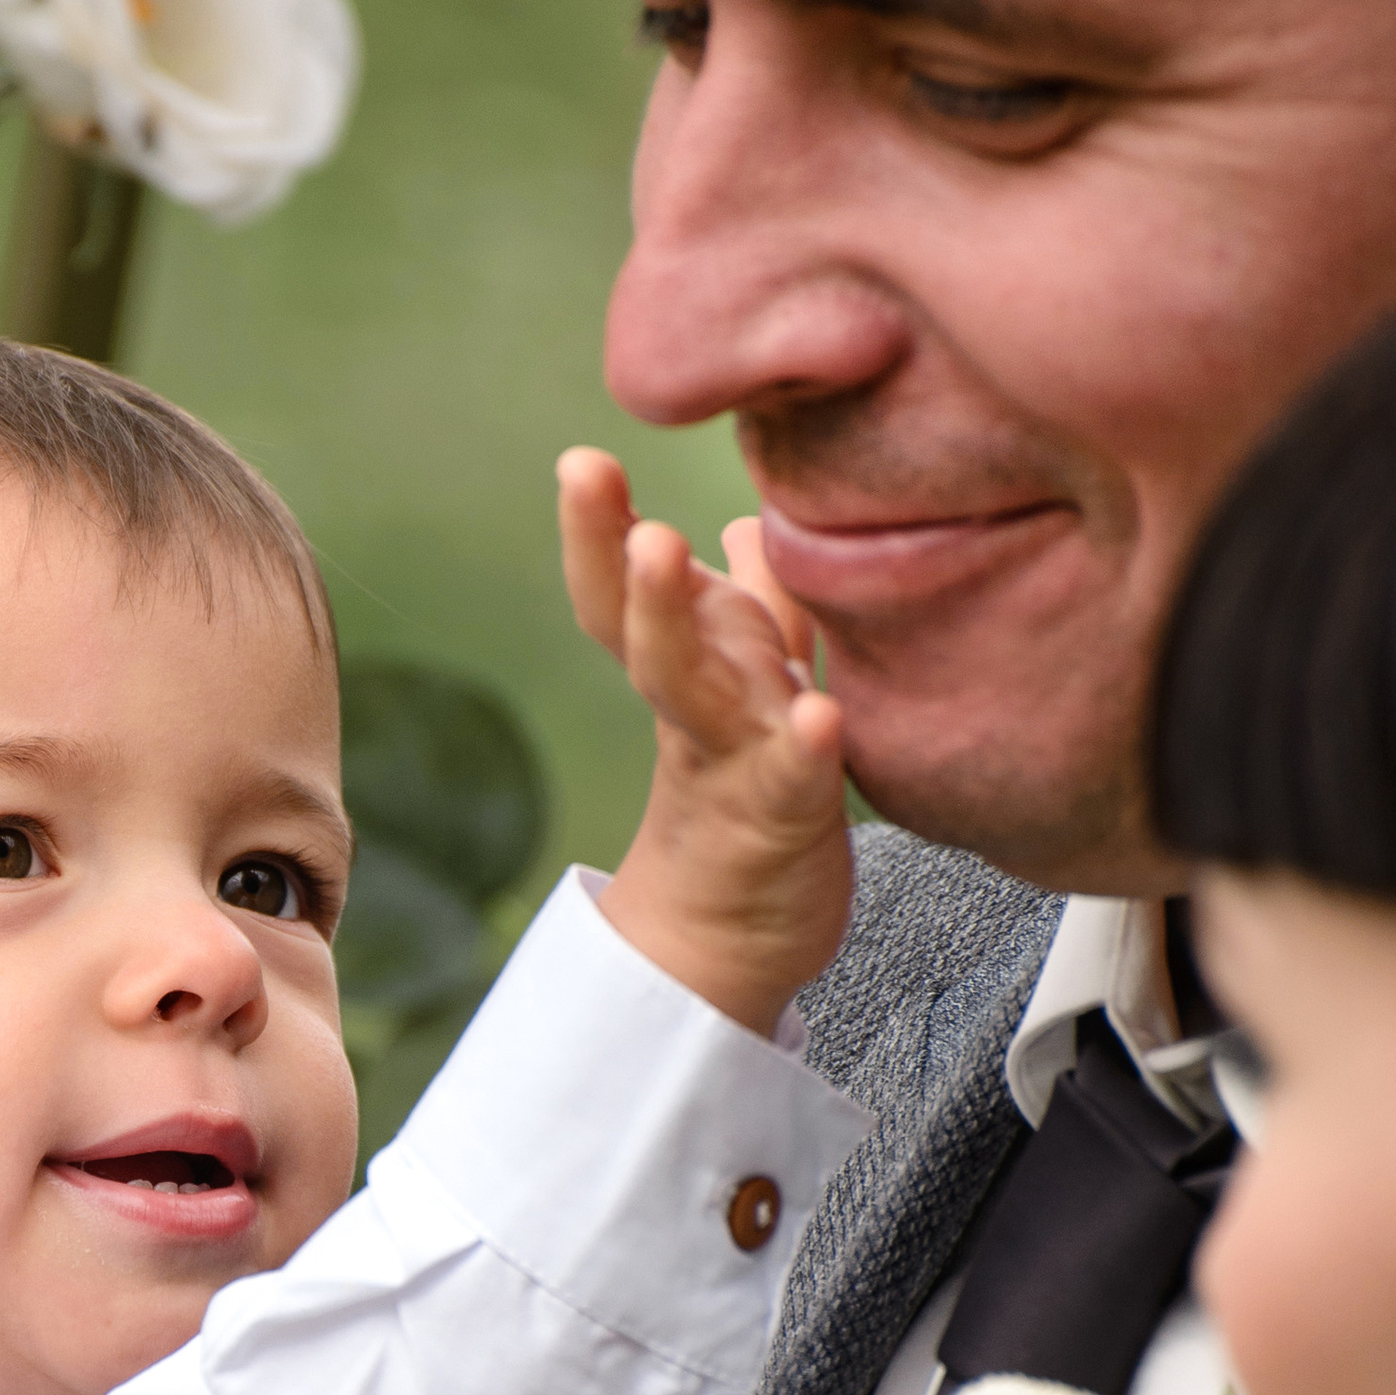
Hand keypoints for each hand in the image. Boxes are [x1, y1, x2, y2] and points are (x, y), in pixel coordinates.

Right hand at [560, 446, 851, 1036]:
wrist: (737, 937)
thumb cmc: (747, 798)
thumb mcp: (749, 688)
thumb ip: (755, 607)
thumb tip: (746, 526)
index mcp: (689, 667)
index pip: (623, 593)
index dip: (594, 528)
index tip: (578, 458)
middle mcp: (699, 706)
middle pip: (642, 626)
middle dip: (611, 551)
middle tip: (586, 474)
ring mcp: (734, 760)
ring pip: (694, 687)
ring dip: (673, 618)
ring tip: (661, 548)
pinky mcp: (785, 818)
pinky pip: (794, 778)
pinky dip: (803, 746)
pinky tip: (817, 714)